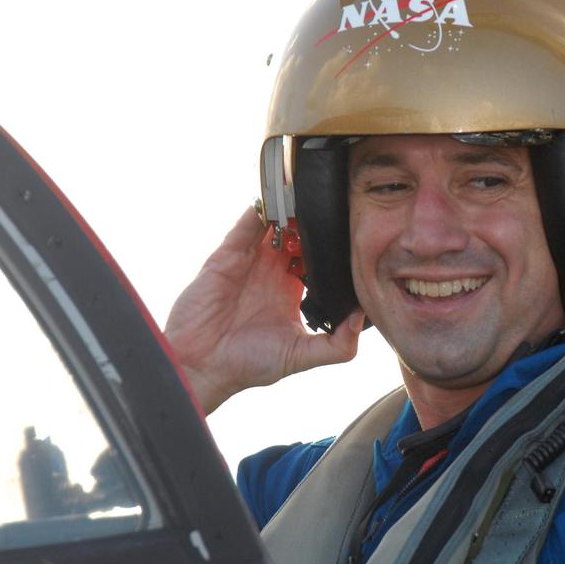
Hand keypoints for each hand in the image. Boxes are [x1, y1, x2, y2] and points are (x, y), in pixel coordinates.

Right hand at [164, 207, 363, 413]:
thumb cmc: (248, 364)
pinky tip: (276, 200)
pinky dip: (260, 210)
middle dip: (314, 224)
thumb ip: (336, 345)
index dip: (331, 248)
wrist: (202, 366)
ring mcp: (249, 261)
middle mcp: (271, 273)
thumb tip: (362, 319)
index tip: (351, 236)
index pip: (317, 259)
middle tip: (335, 210)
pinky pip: (246, 226)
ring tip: (310, 198)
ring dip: (290, 211)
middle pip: (298, 236)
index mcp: (291, 291)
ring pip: (274, 225)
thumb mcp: (301, 356)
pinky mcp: (227, 256)